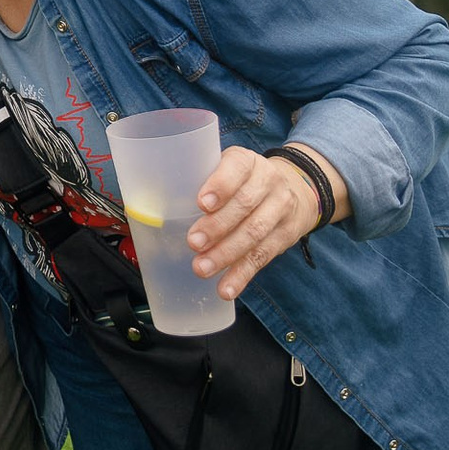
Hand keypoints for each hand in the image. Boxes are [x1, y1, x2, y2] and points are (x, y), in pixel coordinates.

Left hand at [185, 147, 325, 300]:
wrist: (296, 189)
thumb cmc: (243, 180)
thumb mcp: (226, 169)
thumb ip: (199, 179)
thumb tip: (152, 202)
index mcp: (247, 161)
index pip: (237, 168)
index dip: (220, 185)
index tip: (202, 204)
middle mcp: (268, 182)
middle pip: (244, 205)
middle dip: (217, 226)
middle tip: (194, 242)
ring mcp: (280, 209)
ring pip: (254, 233)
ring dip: (226, 254)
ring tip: (202, 268)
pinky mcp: (285, 236)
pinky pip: (262, 257)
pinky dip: (242, 275)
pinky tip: (226, 288)